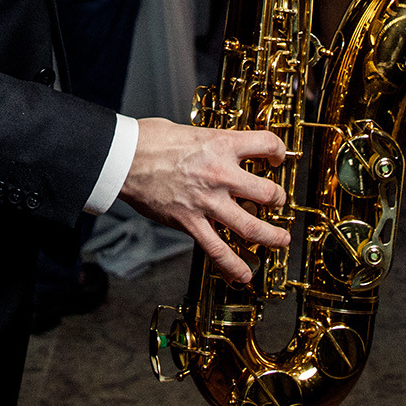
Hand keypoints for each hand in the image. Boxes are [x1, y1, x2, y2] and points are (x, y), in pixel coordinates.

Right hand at [119, 118, 289, 283]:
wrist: (124, 159)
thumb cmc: (150, 140)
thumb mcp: (190, 131)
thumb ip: (211, 142)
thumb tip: (220, 148)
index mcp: (222, 144)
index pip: (268, 144)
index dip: (279, 152)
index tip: (277, 159)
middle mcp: (221, 174)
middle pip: (268, 192)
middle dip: (279, 200)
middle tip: (279, 202)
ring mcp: (207, 202)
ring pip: (251, 227)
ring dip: (271, 236)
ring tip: (280, 240)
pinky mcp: (190, 222)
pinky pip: (216, 250)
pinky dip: (233, 265)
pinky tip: (244, 274)